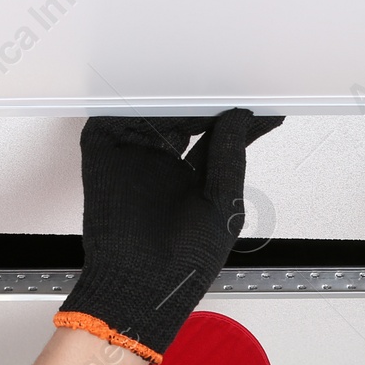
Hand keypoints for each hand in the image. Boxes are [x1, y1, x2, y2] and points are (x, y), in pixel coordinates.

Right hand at [56, 109, 283, 360]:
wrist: (143, 285)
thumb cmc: (185, 260)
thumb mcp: (223, 204)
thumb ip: (230, 158)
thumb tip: (242, 118)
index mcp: (195, 177)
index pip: (215, 135)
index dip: (235, 117)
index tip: (259, 100)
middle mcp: (165, 162)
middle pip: (184, 116)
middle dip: (205, 99)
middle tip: (226, 80)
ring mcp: (135, 155)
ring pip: (153, 111)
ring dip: (172, 96)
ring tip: (198, 84)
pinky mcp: (105, 152)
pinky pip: (116, 115)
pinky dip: (134, 100)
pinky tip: (158, 93)